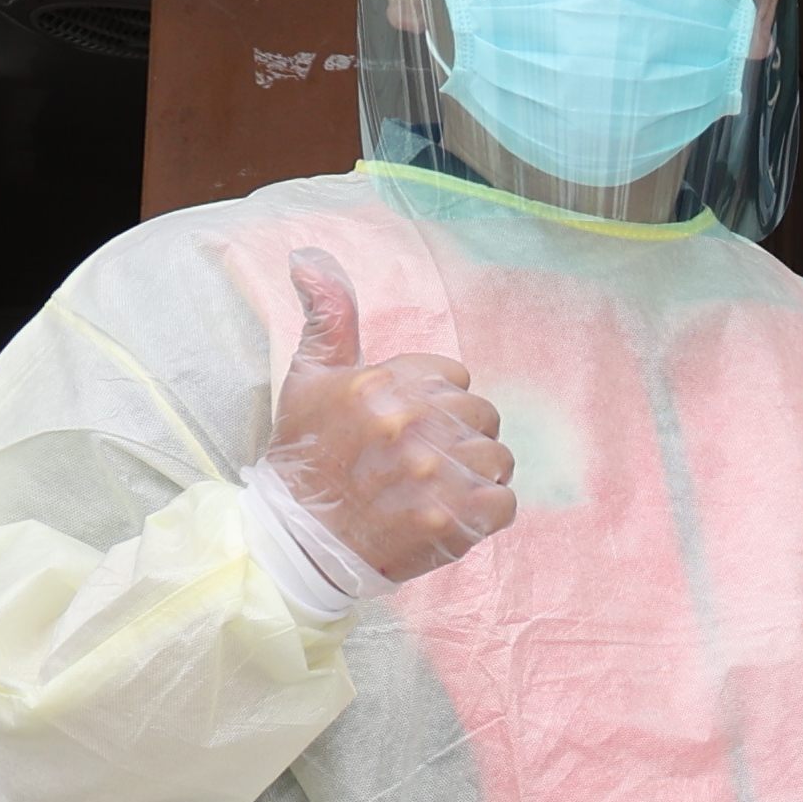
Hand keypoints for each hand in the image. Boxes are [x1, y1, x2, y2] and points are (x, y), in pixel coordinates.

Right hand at [259, 256, 512, 586]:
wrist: (298, 545)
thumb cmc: (305, 457)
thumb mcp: (308, 379)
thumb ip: (328, 318)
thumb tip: (310, 257)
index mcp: (378, 385)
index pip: (456, 377)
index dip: (436, 403)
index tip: (405, 428)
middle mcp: (406, 424)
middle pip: (482, 415)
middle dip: (459, 438)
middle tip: (418, 465)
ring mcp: (431, 475)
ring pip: (498, 458)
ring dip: (475, 476)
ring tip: (434, 491)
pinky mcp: (452, 520)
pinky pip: (505, 502)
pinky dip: (485, 513)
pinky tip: (447, 516)